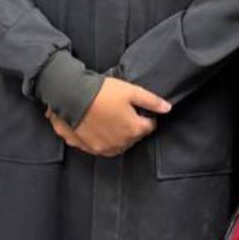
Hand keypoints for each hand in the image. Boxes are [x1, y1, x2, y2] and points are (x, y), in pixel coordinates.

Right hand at [46, 77, 170, 156]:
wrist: (71, 97)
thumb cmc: (102, 92)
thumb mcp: (131, 91)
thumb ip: (151, 101)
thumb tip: (167, 108)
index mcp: (134, 130)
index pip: (149, 126)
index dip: (145, 116)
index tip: (138, 108)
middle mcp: (120, 144)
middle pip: (133, 137)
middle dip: (131, 126)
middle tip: (122, 110)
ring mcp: (103, 148)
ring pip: (117, 144)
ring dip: (117, 134)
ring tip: (109, 117)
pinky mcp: (88, 148)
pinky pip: (100, 146)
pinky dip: (101, 138)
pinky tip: (96, 125)